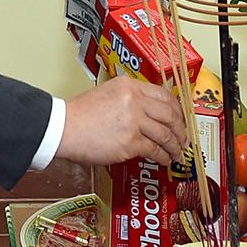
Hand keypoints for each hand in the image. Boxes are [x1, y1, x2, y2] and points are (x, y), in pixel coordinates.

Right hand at [56, 75, 187, 166]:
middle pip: (170, 113)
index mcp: (129, 86)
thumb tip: (148, 114)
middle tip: (183, 138)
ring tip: (176, 153)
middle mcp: (134, 100)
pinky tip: (163, 160)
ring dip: (174, 146)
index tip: (180, 119)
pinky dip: (162, 156)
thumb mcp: (107, 94)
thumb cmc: (80, 115)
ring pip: (166, 133)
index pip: (164, 94)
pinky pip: (155, 149)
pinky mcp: (130, 141)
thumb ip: (129, 99)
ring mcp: (134, 121)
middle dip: (180, 129)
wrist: (63, 128)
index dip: (176, 109)